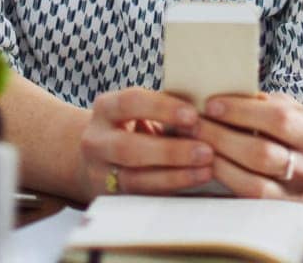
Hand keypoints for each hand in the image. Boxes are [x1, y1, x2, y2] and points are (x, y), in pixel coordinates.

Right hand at [77, 88, 213, 201]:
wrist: (96, 156)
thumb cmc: (130, 125)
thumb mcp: (138, 110)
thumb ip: (164, 110)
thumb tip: (204, 113)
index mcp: (105, 108)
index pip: (131, 102)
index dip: (162, 108)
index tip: (193, 116)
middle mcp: (96, 141)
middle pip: (129, 148)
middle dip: (170, 151)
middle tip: (206, 151)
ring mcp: (99, 174)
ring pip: (135, 180)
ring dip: (175, 177)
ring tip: (206, 171)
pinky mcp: (111, 199)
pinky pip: (143, 199)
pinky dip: (171, 193)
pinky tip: (195, 187)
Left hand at [195, 93, 302, 204]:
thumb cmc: (298, 133)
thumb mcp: (292, 111)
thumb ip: (265, 103)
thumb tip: (224, 94)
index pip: (278, 120)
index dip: (241, 111)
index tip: (211, 104)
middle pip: (261, 154)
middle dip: (222, 136)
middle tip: (195, 124)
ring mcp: (294, 196)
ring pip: (252, 183)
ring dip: (218, 160)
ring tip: (195, 143)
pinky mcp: (277, 213)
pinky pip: (246, 200)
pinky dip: (224, 180)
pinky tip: (207, 163)